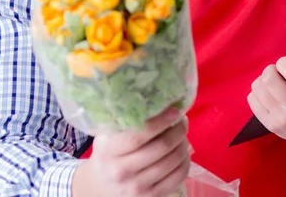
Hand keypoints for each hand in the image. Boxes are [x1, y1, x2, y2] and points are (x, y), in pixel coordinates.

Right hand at [72, 108, 189, 196]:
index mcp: (108, 150)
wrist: (100, 186)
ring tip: (182, 134)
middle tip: (182, 121)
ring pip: (172, 162)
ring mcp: (136, 187)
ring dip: (183, 144)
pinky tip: (182, 152)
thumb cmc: (108, 152)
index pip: (138, 136)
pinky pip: (178, 177)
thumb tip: (159, 98)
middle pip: (160, 148)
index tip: (174, 110)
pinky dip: (185, 161)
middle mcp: (120, 171)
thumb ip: (126, 118)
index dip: (161, 122)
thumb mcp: (108, 134)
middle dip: (178, 131)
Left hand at [248, 56, 285, 159]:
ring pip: (258, 87)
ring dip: (264, 79)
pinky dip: (258, 92)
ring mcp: (282, 120)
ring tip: (276, 82)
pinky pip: (252, 99)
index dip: (285, 61)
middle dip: (273, 69)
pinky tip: (270, 93)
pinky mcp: (271, 126)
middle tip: (281, 73)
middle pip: (269, 77)